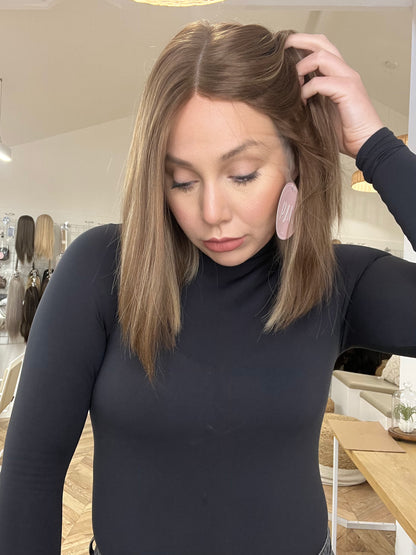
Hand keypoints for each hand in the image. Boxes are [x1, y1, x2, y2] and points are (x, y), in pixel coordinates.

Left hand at [285, 33, 382, 157]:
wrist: (366, 144)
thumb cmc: (344, 131)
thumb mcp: (320, 111)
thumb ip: (309, 98)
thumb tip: (285, 96)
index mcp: (338, 74)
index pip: (320, 47)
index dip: (301, 45)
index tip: (282, 53)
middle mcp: (344, 71)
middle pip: (321, 43)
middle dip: (299, 41)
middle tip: (280, 48)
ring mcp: (348, 78)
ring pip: (321, 56)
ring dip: (301, 67)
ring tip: (292, 83)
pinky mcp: (348, 90)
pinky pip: (321, 82)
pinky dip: (307, 90)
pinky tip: (302, 101)